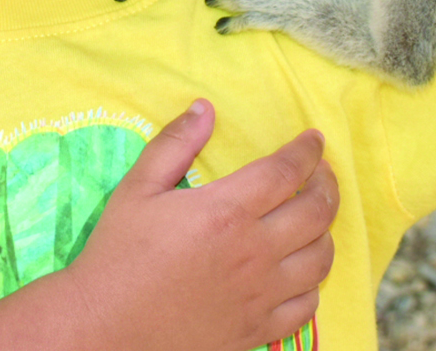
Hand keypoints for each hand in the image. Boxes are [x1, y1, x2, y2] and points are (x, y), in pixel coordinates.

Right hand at [63, 100, 336, 350]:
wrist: (107, 328)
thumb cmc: (118, 256)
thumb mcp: (137, 190)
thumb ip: (174, 144)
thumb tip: (204, 108)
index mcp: (226, 212)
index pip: (286, 171)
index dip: (307, 151)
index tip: (314, 139)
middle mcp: (254, 252)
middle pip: (316, 212)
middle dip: (328, 184)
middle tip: (322, 172)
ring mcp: (261, 295)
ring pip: (321, 259)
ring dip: (326, 232)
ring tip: (316, 219)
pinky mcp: (258, 329)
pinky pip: (308, 305)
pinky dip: (313, 283)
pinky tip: (301, 271)